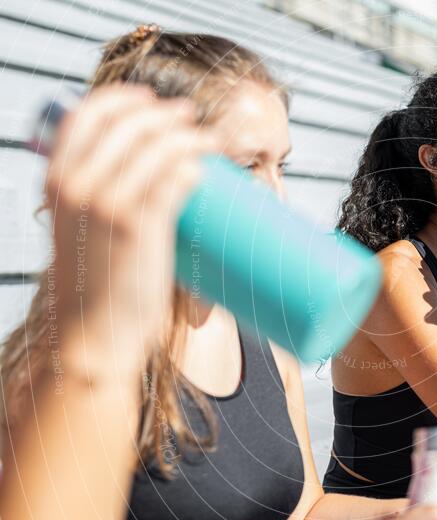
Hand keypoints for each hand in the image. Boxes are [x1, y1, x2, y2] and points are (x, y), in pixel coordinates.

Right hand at [44, 84, 218, 379]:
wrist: (95, 333)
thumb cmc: (95, 284)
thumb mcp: (79, 230)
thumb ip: (96, 198)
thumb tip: (140, 171)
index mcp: (58, 182)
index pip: (86, 116)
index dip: (121, 99)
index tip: (150, 99)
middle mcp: (78, 187)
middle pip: (128, 124)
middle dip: (165, 113)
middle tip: (191, 116)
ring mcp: (109, 206)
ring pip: (157, 148)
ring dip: (190, 136)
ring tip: (210, 140)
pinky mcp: (141, 228)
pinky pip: (173, 180)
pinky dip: (192, 166)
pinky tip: (204, 169)